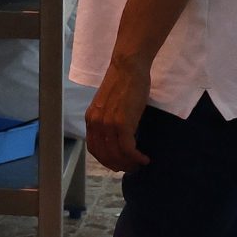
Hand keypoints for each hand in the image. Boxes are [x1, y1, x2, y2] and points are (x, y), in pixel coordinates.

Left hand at [85, 58, 152, 172]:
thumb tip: (119, 136)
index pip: (94, 148)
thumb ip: (109, 119)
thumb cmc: (123, 83)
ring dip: (129, 164)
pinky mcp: (121, 123)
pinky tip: (144, 159)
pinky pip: (127, 148)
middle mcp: (95, 123)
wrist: (127, 68)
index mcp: (91, 119)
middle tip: (132, 168)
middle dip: (119, 165)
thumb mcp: (110, 105)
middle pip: (105, 155)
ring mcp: (107, 124)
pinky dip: (136, 157)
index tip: (118, 164)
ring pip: (116, 154)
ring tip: (140, 164)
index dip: (106, 160)